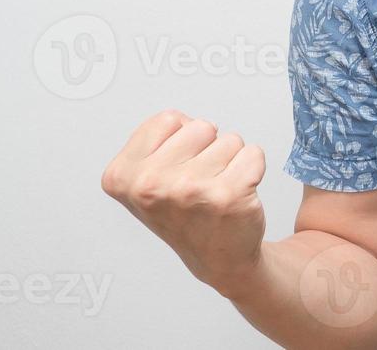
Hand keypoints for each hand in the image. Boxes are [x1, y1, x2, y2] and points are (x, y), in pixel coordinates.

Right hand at [101, 109, 266, 297]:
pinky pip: (254, 153)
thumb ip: (155, 140)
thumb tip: (181, 121)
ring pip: (230, 139)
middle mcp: (151, 185)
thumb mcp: (144, 178)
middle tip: (200, 183)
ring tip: (216, 190)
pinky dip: (252, 168)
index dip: (179, 139)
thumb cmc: (185, 213)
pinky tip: (237, 195)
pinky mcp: (228, 196)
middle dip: (207, 148)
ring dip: (230, 161)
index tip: (175, 170)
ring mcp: (189, 191)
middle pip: (201, 126)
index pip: (169, 119)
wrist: (219, 258)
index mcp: (122, 176)